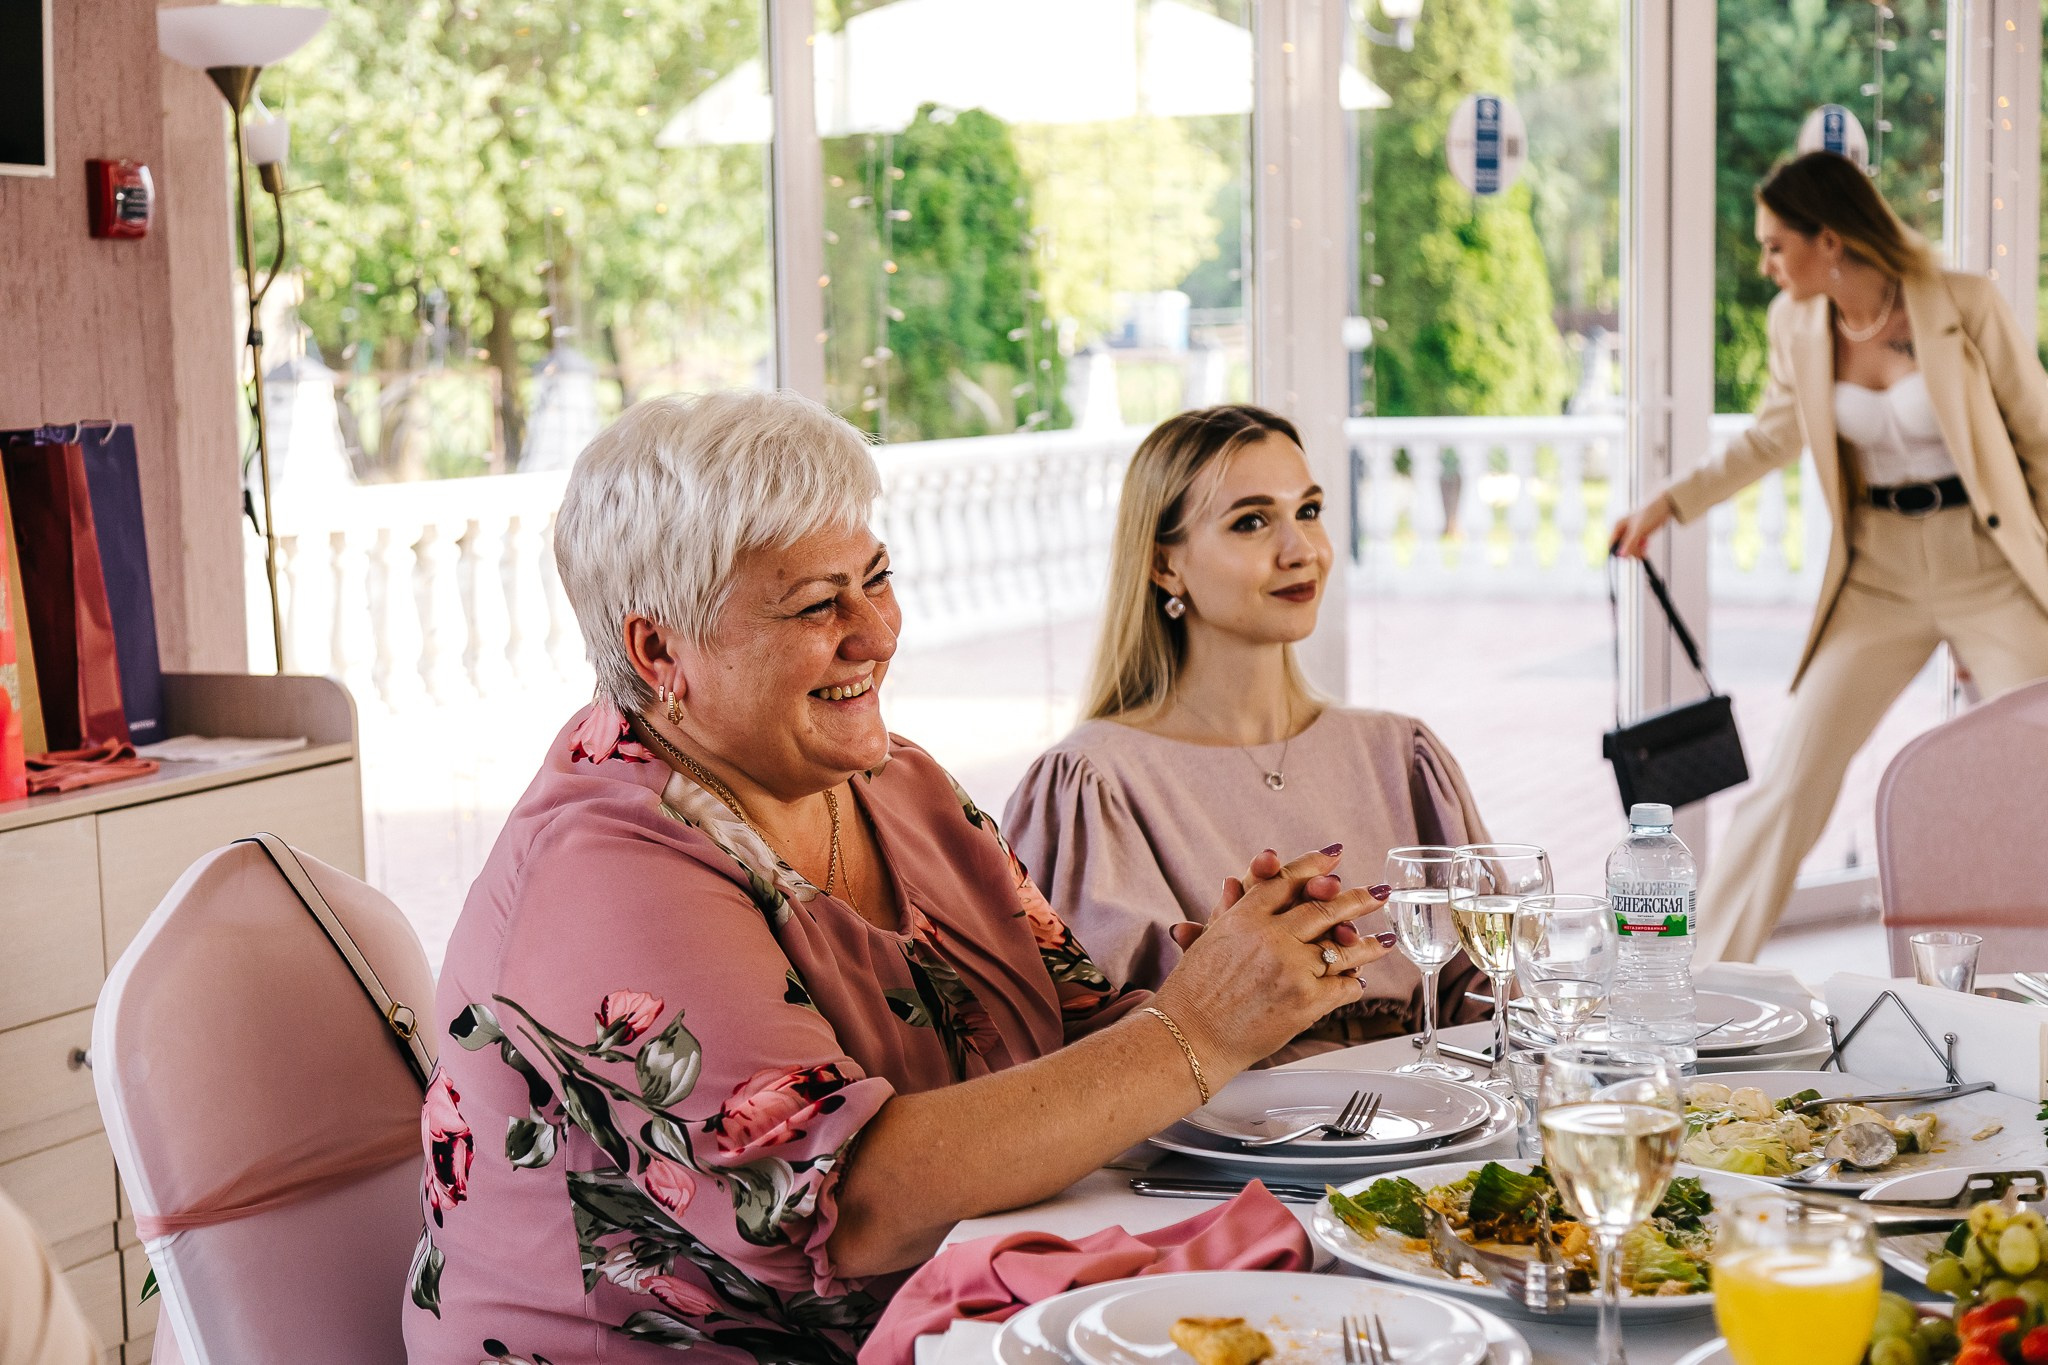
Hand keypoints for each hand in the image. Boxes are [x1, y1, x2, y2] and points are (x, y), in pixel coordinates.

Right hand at [1152, 846, 1393, 1075]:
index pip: (1286, 880)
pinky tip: (1358, 981)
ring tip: (1385, 938)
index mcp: (1244, 917)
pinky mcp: (1306, 1002)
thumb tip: (1236, 881)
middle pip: (1324, 908)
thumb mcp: (1206, 943)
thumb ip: (1227, 911)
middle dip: (1357, 898)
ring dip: (1368, 944)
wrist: (1189, 1039)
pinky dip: (1352, 985)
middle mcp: (1271, 937)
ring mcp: (1291, 968)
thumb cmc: (1192, 994)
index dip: (1313, 865)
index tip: (1334, 857)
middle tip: (1379, 892)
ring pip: (1343, 949)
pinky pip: (1342, 987)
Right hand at [1609, 493, 1673, 558]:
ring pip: (1629, 548)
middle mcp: (1622, 529)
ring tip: (1645, 549)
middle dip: (1630, 552)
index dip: (1616, 552)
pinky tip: (1646, 546)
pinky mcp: (1639, 534)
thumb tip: (1621, 556)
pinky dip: (1641, 548)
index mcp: (1618, 526)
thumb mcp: (1639, 531)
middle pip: (1621, 547)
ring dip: (1637, 551)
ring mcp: (1631, 532)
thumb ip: (1630, 543)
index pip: (1611, 543)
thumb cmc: (1650, 515)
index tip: (1624, 559)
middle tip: (1639, 554)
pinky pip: (1636, 545)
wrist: (1664, 507)